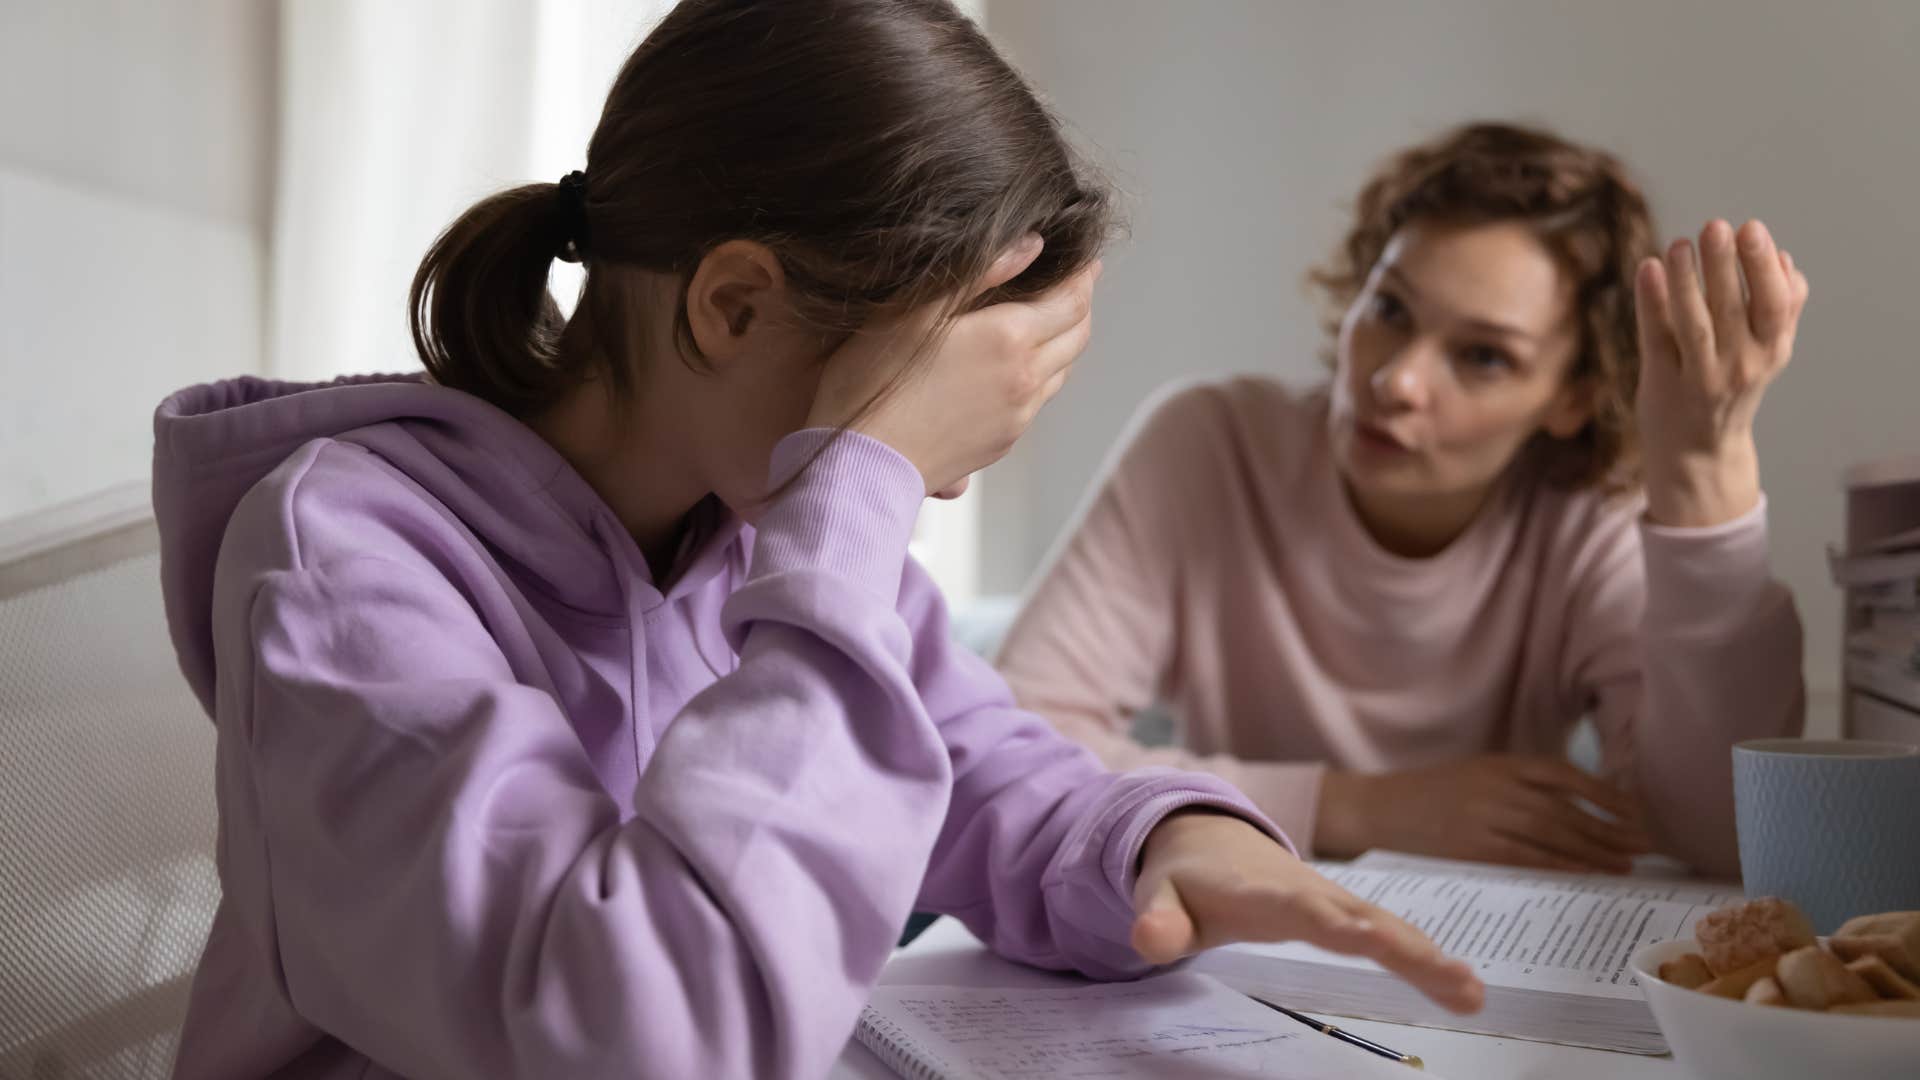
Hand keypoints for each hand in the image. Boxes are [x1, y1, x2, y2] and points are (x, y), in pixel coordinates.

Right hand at [805, 235, 1099, 496]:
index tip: (1086, 261)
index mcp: (1009, 338)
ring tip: (1051, 322)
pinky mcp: (1003, 442)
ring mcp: (1018, 416)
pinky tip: (1017, 368)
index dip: (1082, 277)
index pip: (1071, 301)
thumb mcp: (915, 310)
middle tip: (1076, 285)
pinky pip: (1037, 401)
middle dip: (1080, 306)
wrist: (864, 463)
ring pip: (1061, 371)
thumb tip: (1032, 244)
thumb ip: (978, 272)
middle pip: (1077, 336)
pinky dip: (1041, 375)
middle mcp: (1025, 378)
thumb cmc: (874, 381)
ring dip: (1064, 342)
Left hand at [1133, 810, 1483, 1014]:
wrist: (1206, 835)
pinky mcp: (1349, 912)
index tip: (1366, 938)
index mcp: (1261, 892)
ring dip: (1429, 956)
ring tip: (1472, 991)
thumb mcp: (1159, 897)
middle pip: (1361, 918)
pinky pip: (1392, 934)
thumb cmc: (1185, 878)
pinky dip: (1428, 957)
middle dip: (1403, 946)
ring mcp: (1334, 900)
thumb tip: (1148, 941)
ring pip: (1387, 925)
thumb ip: (1158, 920)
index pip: (1299, 909)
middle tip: (1450, 976)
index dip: (1330, 922)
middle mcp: (1308, 891)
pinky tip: (1466, 988)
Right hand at [1313, 755, 1651, 873]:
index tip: (1637, 811)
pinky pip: (1528, 858)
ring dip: (1595, 851)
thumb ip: (1521, 784)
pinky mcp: (1474, 848)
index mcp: (1501, 763)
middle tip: (1645, 845)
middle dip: (1611, 829)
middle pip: (1567, 810)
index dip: (1605, 793)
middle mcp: (1498, 787)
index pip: (1565, 774)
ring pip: (1554, 835)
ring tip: (1626, 864)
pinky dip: (1561, 865)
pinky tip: (1586, 873)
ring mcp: (1485, 817)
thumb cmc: (1432, 794)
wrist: (1380, 809)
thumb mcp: (1479, 774)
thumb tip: (1579, 806)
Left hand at [1634, 219, 1809, 526]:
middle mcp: (1738, 365)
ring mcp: (1698, 377)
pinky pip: (1656, 338)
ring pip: (1693, 323)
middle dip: (1725, 264)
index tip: (1752, 228)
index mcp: (1770, 351)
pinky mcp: (1661, 383)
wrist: (1700, 454)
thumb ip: (1783, 309)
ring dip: (1687, 281)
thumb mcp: (1769, 353)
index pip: (1774, 304)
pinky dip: (1652, 302)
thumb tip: (1786, 259)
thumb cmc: (1734, 388)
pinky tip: (1648, 268)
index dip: (1763, 266)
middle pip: (1732, 309)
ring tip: (1680, 243)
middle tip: (1716, 225)